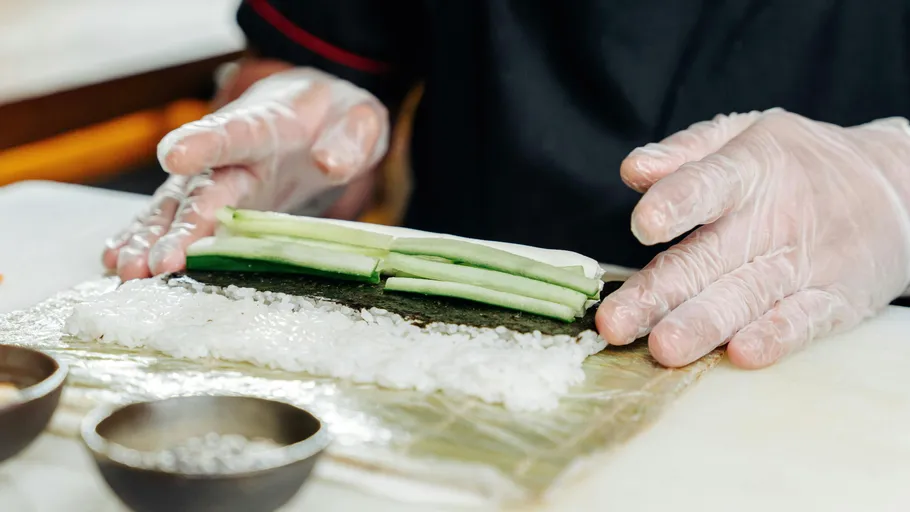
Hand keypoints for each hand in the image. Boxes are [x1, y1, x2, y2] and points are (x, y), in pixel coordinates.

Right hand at [103, 67, 388, 279]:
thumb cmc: (338, 117)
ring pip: (174, 208)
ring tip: (127, 272)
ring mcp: (214, 179)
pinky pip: (171, 220)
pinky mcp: (210, 202)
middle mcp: (230, 155)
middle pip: (199, 188)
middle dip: (178, 226)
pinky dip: (144, 239)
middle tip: (156, 264)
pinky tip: (117, 263)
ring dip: (150, 239)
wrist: (319, 115)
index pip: (234, 132)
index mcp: (266, 126)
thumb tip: (328, 162)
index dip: (204, 143)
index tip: (174, 155)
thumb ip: (349, 140)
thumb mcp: (361, 120)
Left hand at [596, 109, 909, 368]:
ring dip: (704, 324)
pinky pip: (802, 321)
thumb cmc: (798, 163)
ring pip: (745, 297)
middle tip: (614, 324)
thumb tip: (632, 169)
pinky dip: (775, 336)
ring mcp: (804, 264)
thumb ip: (686, 152)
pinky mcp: (834, 301)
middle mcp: (771, 220)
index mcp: (747, 171)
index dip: (677, 202)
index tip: (644, 224)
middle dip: (659, 293)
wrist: (901, 189)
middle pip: (707, 259)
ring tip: (664, 348)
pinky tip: (741, 354)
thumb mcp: (746, 135)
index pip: (710, 184)